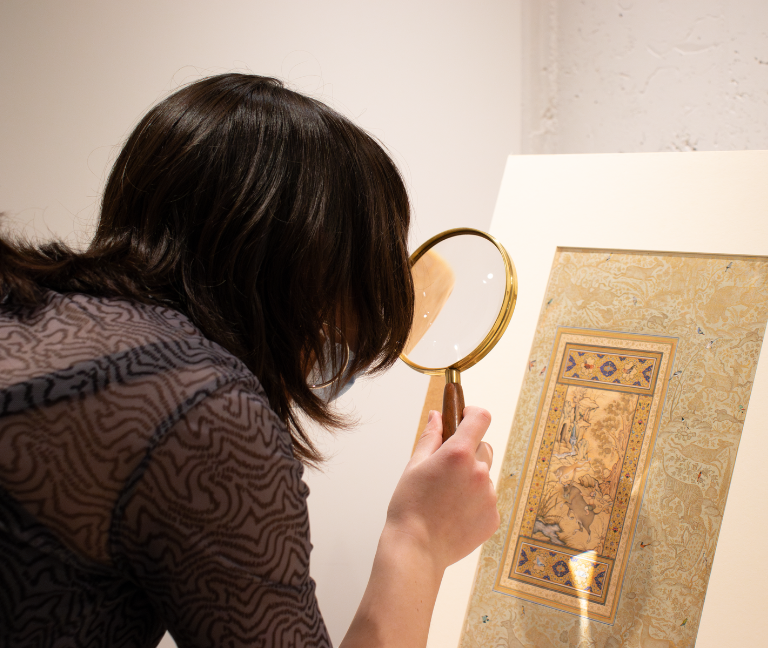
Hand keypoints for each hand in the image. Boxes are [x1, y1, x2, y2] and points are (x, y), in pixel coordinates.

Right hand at [385, 407, 499, 570]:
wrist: (416, 548)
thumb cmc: (410, 507)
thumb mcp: (414, 465)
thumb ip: (430, 437)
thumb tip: (437, 417)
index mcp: (459, 454)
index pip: (481, 418)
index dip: (472, 414)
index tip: (463, 418)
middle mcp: (479, 472)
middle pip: (484, 448)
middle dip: (469, 451)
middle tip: (447, 468)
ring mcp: (489, 496)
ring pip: (485, 476)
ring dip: (471, 479)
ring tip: (447, 498)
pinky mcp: (493, 517)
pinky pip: (487, 500)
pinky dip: (475, 502)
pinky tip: (454, 513)